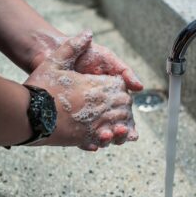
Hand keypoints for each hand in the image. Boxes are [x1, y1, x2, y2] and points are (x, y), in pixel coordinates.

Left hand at [25, 31, 137, 150]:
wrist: (55, 52)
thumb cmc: (85, 55)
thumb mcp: (107, 59)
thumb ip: (125, 71)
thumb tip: (140, 87)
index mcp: (112, 95)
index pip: (124, 115)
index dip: (129, 126)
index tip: (131, 131)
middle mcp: (100, 107)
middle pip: (113, 128)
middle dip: (119, 135)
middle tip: (120, 133)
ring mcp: (86, 114)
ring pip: (99, 133)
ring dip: (106, 139)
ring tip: (106, 136)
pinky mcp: (71, 118)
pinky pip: (81, 135)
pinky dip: (87, 142)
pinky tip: (91, 144)